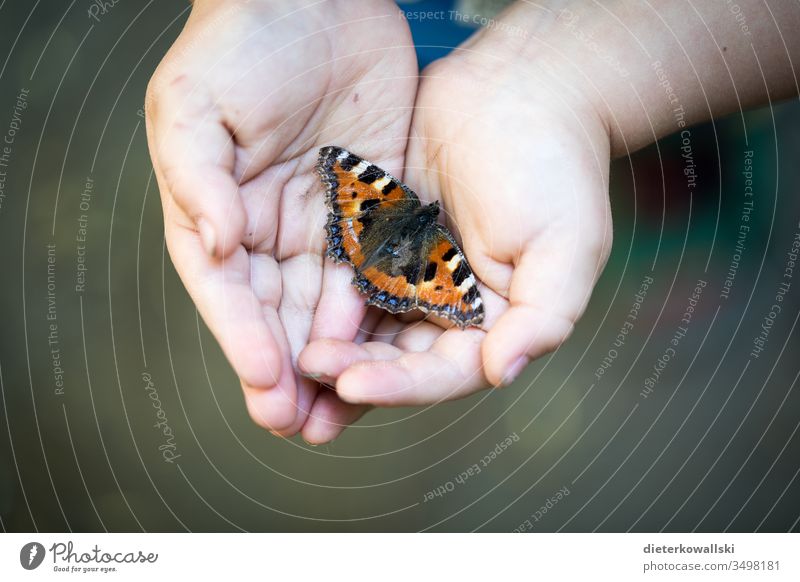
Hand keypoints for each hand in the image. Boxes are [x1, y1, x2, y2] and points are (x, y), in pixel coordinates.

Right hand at [145, 0, 418, 441]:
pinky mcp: (375, 210)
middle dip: (289, 374)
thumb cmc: (242, 44)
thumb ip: (197, 179)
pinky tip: (389, 352)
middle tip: (302, 427)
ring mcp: (326, 224)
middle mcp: (272, 231)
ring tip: (344, 413)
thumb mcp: (196, 105)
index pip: (229, 292)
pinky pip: (378, 270)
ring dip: (336, 362)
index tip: (266, 384)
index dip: (244, 341)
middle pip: (278, 316)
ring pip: (329, 307)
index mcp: (220, 213)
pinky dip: (380, 314)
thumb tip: (212, 247)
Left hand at [298, 14, 612, 412]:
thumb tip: (504, 373)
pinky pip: (347, 274)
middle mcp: (450, 306)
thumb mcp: (567, 245)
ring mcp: (413, 272)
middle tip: (305, 370)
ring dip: (331, 346)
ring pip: (366, 325)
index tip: (351, 385)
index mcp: (494, 320)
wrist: (519, 86)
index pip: (445, 371)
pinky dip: (321, 295)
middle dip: (353, 371)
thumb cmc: (554, 165)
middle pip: (396, 357)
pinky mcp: (382, 239)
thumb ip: (542, 317)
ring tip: (285, 361)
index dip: (400, 385)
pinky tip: (286, 306)